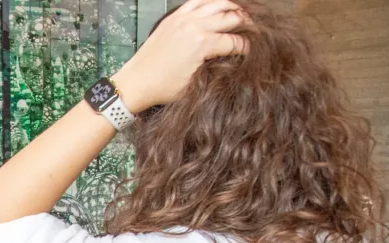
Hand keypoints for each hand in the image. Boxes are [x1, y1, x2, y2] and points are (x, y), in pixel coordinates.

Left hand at [112, 0, 250, 112]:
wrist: (136, 82)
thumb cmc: (163, 88)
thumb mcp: (195, 83)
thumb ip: (215, 67)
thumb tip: (231, 60)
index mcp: (202, 44)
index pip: (235, 42)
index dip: (247, 48)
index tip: (251, 52)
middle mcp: (194, 26)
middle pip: (231, 18)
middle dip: (246, 25)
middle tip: (252, 32)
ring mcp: (183, 18)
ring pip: (217, 4)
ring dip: (232, 9)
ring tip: (240, 17)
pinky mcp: (174, 17)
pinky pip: (198, 1)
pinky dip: (211, 3)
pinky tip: (218, 8)